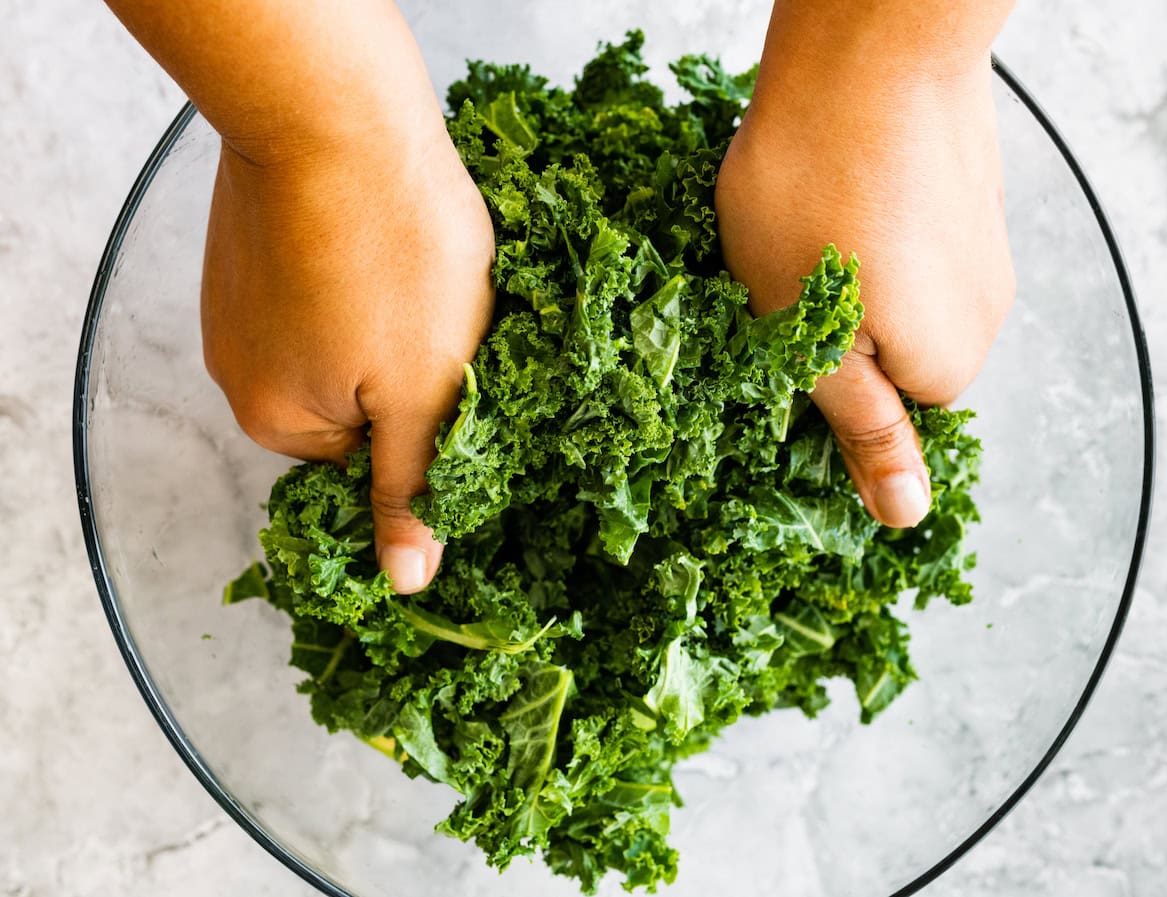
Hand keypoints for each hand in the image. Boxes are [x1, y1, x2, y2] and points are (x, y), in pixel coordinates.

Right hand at [201, 108, 493, 593]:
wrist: (332, 113)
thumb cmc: (392, 256)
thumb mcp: (424, 392)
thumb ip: (410, 488)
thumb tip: (405, 583)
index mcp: (278, 420)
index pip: (372, 460)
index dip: (427, 420)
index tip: (457, 376)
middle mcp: (240, 369)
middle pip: (355, 399)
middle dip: (409, 369)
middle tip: (443, 317)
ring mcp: (239, 302)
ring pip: (343, 340)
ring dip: (389, 318)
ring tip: (416, 269)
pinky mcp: (253, 246)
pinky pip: (322, 287)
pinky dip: (361, 273)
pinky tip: (386, 238)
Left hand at [716, 40, 1013, 527]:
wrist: (864, 55)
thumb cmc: (815, 199)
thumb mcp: (810, 337)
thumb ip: (863, 429)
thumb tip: (908, 516)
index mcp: (946, 362)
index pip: (881, 419)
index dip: (818, 387)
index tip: (775, 349)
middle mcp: (982, 311)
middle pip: (889, 356)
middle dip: (827, 331)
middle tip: (774, 286)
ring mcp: (979, 244)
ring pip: (893, 292)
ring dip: (841, 277)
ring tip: (796, 228)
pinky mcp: (964, 192)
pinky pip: (906, 238)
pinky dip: (864, 228)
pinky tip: (828, 192)